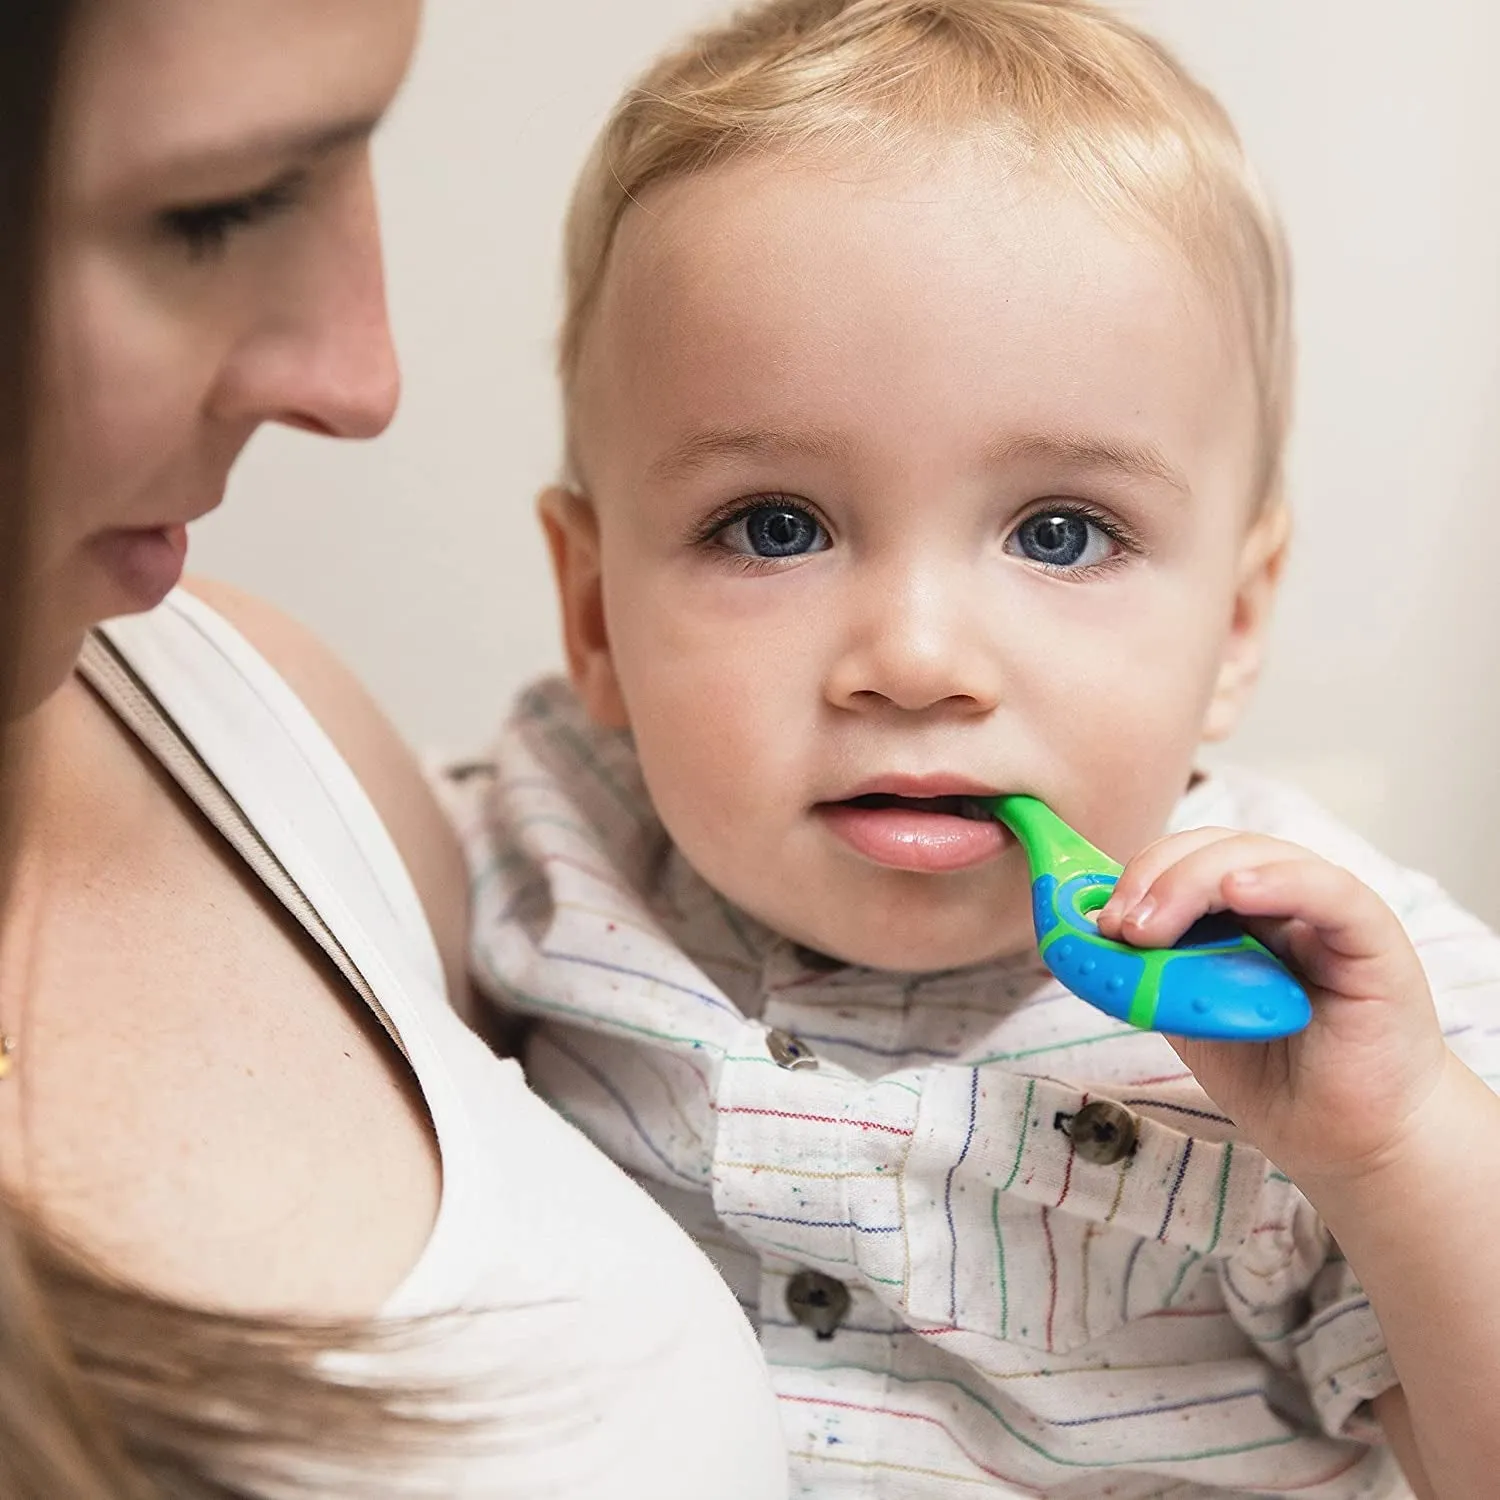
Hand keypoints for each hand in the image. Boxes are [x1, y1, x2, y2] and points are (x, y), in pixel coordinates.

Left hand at [1095, 829, 1448, 1189]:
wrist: (1346, 1141)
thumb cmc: (1272, 1076)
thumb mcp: (1189, 1016)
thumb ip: (1152, 970)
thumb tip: (1091, 933)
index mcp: (1238, 913)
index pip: (1184, 859)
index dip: (1137, 876)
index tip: (1097, 920)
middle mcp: (1283, 900)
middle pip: (1215, 848)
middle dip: (1155, 876)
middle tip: (1120, 925)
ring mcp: (1327, 915)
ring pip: (1261, 856)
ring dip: (1194, 880)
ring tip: (1154, 925)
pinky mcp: (1374, 940)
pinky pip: (1331, 893)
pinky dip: (1281, 882)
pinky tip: (1238, 893)